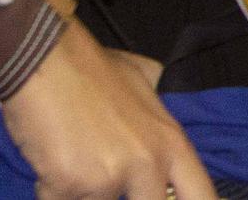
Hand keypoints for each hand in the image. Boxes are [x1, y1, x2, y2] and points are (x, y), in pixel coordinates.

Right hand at [2, 21, 216, 199]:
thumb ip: (157, 102)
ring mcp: (111, 178)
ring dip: (83, 192)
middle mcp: (148, 164)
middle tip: (108, 173)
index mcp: (170, 142)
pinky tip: (49, 161)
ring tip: (73, 158)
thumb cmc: (92, 68)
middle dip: (121, 194)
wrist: (45, 61)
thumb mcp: (142, 77)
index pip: (202, 195)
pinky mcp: (71, 187)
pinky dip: (51, 189)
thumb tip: (162, 96)